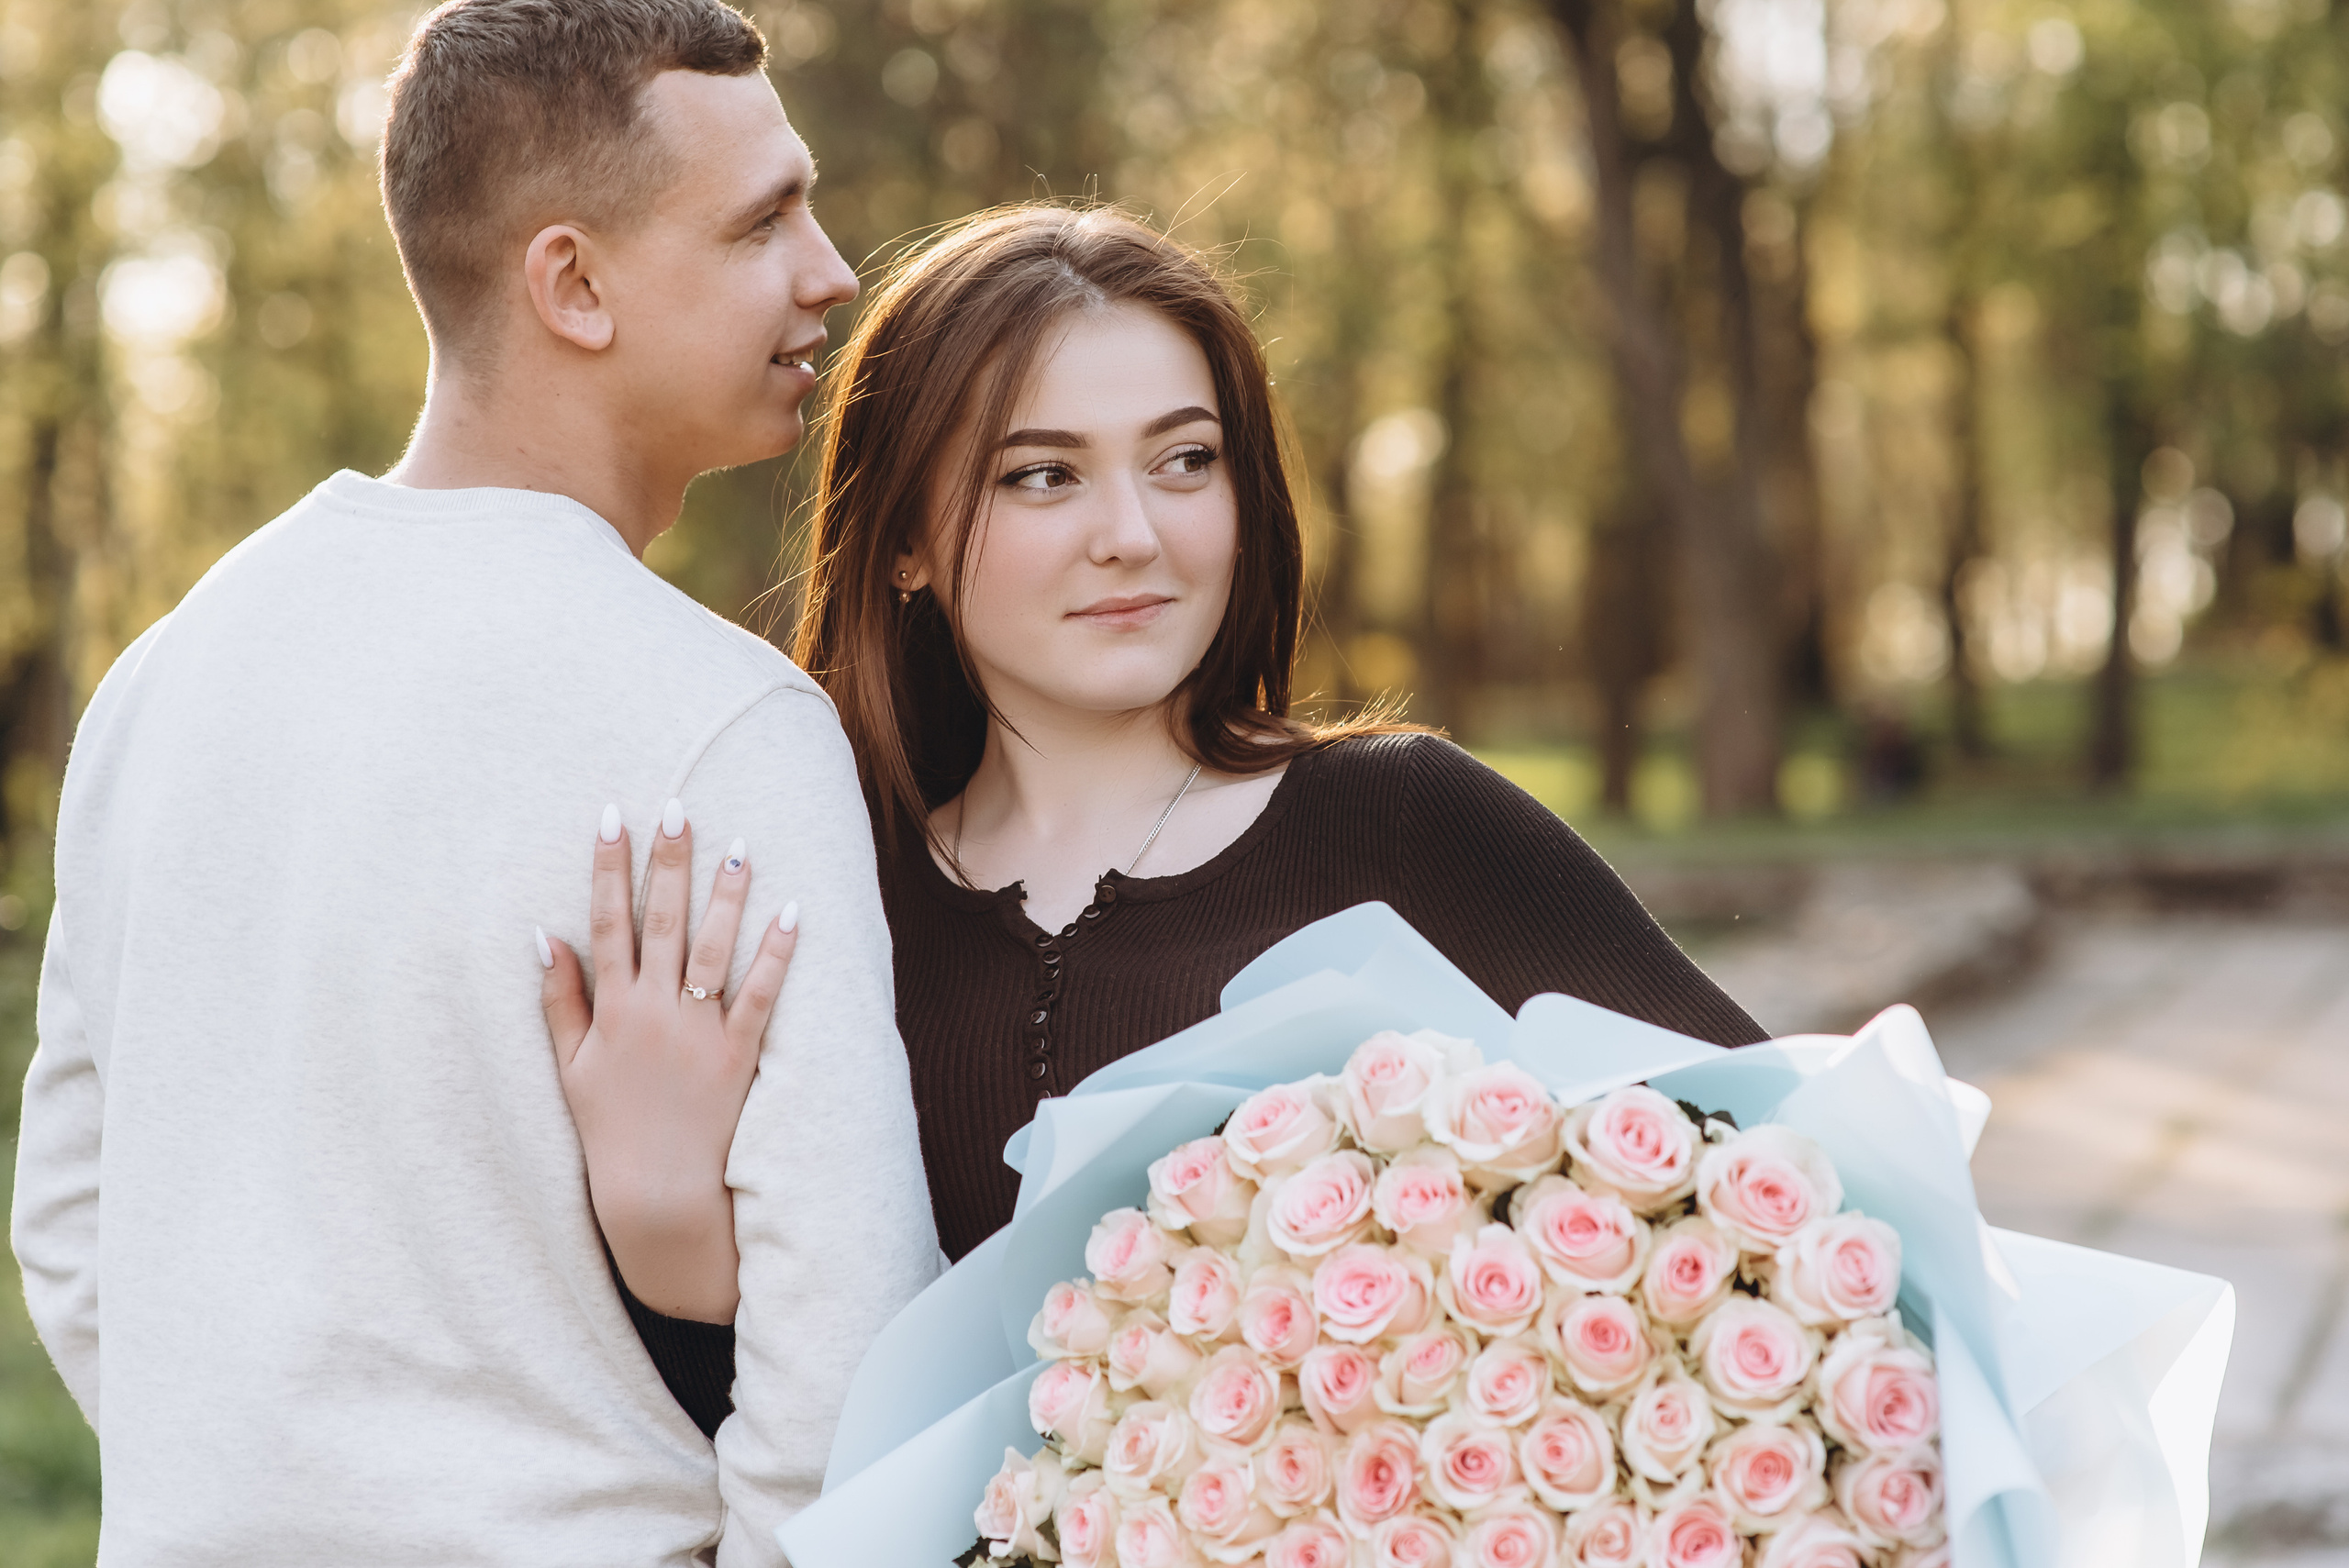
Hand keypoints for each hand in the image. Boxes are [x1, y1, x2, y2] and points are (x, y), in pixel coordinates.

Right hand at [539, 801, 798, 1321]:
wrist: (657, 1194)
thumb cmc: (611, 1129)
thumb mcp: (570, 1066)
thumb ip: (559, 999)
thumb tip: (542, 935)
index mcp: (611, 1009)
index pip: (607, 922)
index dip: (609, 866)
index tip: (612, 816)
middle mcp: (654, 1011)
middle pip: (662, 922)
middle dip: (669, 862)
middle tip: (679, 807)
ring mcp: (698, 1031)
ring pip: (714, 947)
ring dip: (727, 894)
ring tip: (740, 844)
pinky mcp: (740, 1053)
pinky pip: (762, 994)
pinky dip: (777, 953)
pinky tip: (793, 912)